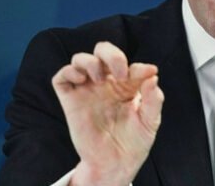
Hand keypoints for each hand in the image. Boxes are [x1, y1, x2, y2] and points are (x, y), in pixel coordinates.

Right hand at [52, 41, 163, 185]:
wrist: (116, 164)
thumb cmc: (134, 142)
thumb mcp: (150, 121)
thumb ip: (153, 98)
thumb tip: (153, 76)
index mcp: (127, 84)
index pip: (130, 65)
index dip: (140, 66)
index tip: (149, 73)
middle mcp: (106, 83)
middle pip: (102, 51)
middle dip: (112, 54)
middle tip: (121, 72)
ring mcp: (87, 90)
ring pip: (80, 59)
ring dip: (90, 61)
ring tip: (99, 78)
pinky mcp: (71, 101)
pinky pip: (62, 77)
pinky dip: (69, 71)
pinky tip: (82, 80)